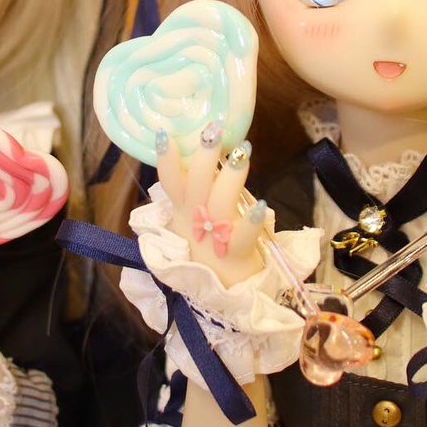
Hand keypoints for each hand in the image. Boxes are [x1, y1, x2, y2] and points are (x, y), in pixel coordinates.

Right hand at [155, 123, 264, 288]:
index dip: (165, 158)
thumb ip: (196, 192)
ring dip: (231, 177)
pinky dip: (251, 223)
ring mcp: (213, 238)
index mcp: (182, 211)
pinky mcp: (234, 254)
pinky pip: (242, 237)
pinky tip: (262, 206)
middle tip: (214, 130)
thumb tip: (204, 157)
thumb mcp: (192, 221)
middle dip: (205, 156)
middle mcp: (194, 220)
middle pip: (196, 184)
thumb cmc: (209, 251)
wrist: (221, 295)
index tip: (164, 132)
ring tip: (244, 152)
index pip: (170, 180)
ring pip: (219, 203)